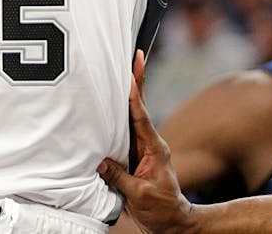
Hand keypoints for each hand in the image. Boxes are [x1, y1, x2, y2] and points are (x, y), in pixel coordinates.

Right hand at [98, 52, 199, 233]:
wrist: (171, 223)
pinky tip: (108, 105)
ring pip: (131, 117)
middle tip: (134, 55)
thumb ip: (120, 177)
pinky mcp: (134, 157)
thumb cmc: (161, 209)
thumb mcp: (140, 195)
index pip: (141, 117)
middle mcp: (149, 144)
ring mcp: (142, 149)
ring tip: (120, 70)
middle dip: (136, 81)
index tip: (131, 73)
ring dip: (127, 94)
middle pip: (139, 107)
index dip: (135, 95)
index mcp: (154, 149)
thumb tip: (100, 161)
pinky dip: (117, 116)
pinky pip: (123, 132)